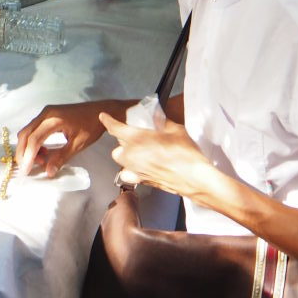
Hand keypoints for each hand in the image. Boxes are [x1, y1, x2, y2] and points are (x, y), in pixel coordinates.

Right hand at [15, 102, 107, 176]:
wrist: (100, 111)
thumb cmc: (91, 126)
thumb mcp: (78, 144)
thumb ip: (62, 157)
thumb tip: (48, 172)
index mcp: (54, 119)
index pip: (35, 139)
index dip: (29, 156)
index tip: (26, 171)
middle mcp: (46, 113)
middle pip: (26, 134)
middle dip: (22, 152)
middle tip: (26, 168)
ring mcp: (45, 113)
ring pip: (28, 131)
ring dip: (28, 148)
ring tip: (39, 161)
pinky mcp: (47, 115)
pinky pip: (34, 129)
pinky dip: (33, 142)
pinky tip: (43, 152)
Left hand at [100, 112, 215, 198]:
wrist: (194, 178)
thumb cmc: (185, 153)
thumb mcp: (175, 130)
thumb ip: (162, 122)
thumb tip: (156, 117)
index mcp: (136, 138)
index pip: (115, 128)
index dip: (108, 121)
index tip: (103, 116)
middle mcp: (131, 155)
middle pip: (118, 145)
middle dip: (124, 139)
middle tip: (137, 136)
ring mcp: (135, 170)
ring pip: (121, 159)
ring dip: (126, 154)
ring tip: (139, 151)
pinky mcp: (141, 181)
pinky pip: (128, 174)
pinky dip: (130, 170)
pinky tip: (140, 167)